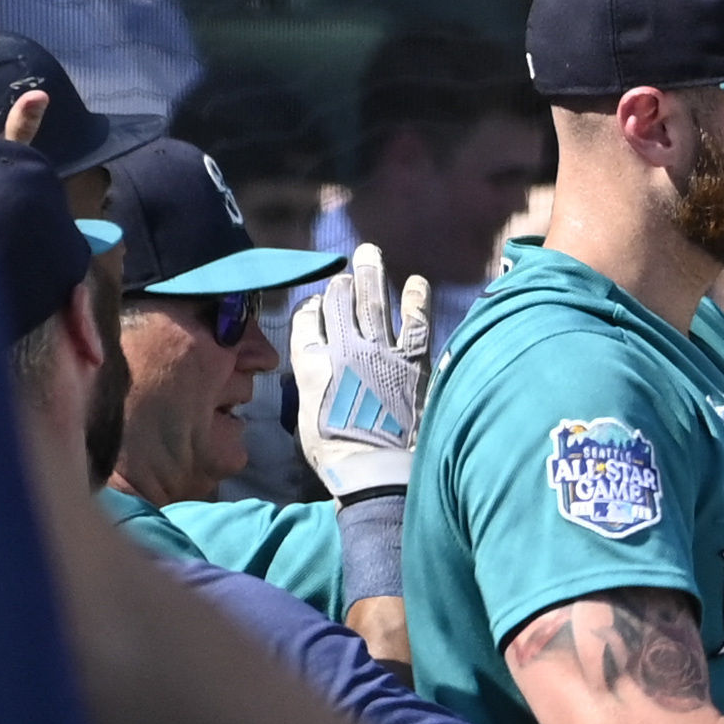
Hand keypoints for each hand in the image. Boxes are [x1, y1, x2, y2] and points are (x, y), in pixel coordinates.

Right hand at [289, 242, 429, 498]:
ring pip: (373, 303)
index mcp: (312, 367)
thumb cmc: (339, 456)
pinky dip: (416, 299)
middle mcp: (343, 351)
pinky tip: (416, 282)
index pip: (307, 324)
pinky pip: (416, 321)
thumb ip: (316, 387)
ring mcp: (380, 352)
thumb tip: (322, 376)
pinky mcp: (413, 361)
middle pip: (339, 304)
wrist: (378, 470)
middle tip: (347, 267)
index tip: (315, 303)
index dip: (311, 309)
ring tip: (369, 253)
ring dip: (371, 275)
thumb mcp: (310, 418)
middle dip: (341, 283)